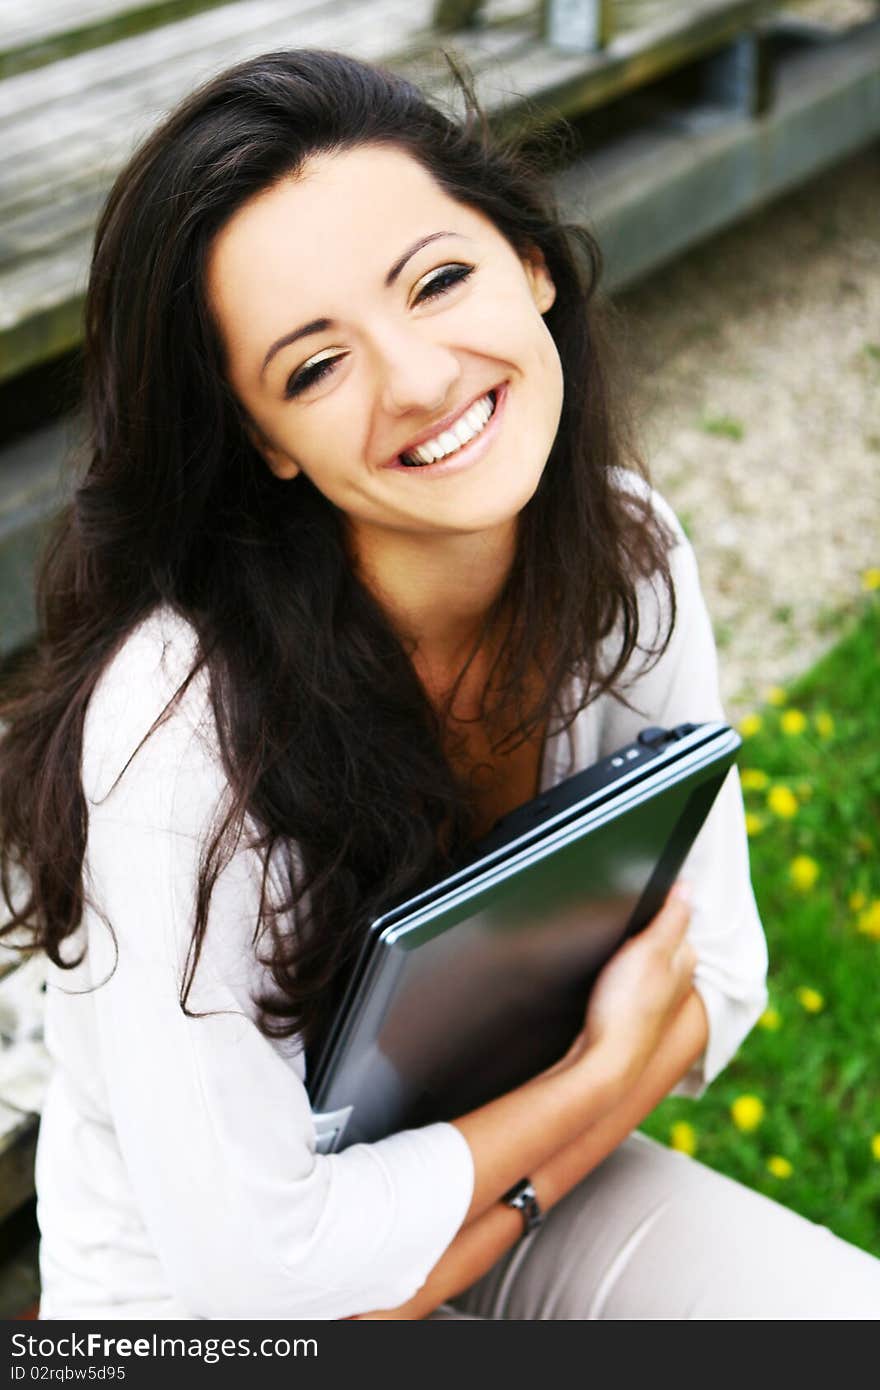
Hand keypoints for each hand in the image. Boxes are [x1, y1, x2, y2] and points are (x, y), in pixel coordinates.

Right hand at [573, 883, 695, 1087]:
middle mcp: (677, 980)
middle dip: (648, 930)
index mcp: (685, 959)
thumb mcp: (651, 949)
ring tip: (617, 948)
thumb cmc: (627, 1007)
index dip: (659, 905)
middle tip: (625, 924)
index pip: (678, 919)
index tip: (640, 898)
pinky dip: (625, 976)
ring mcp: (657, 999)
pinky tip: (611, 979)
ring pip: (649, 964)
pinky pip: (635, 983)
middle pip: (664, 942)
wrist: (605, 1060)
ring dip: (635, 954)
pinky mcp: (636, 1013)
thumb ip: (672, 916)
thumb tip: (688, 886)